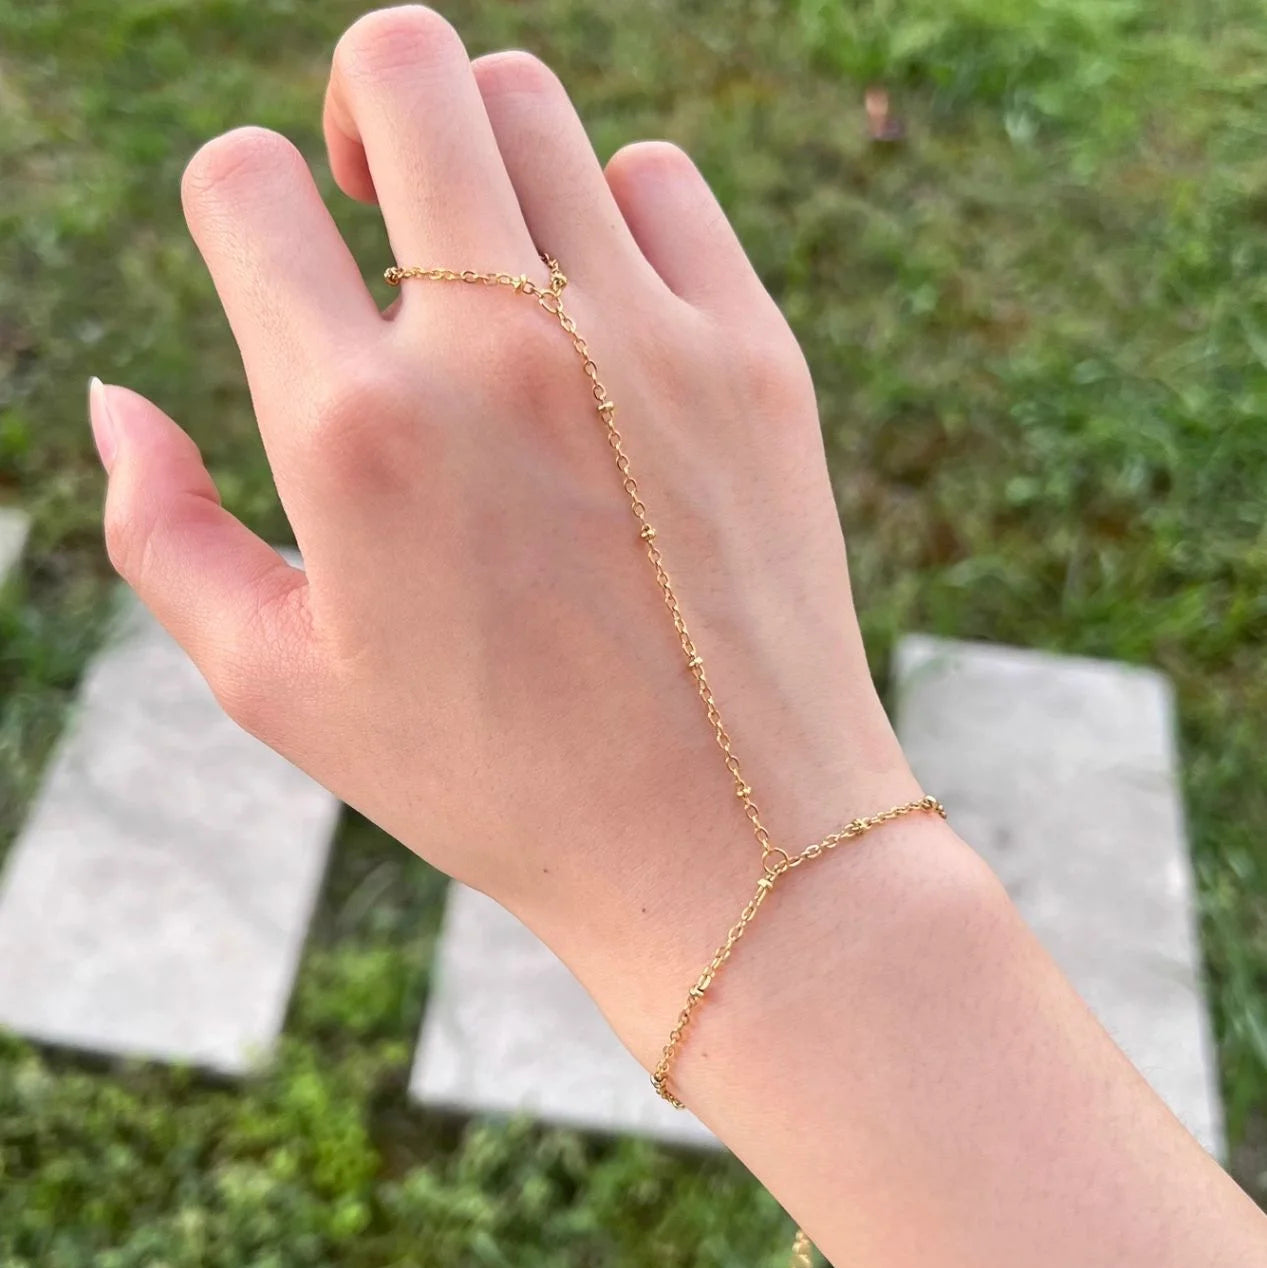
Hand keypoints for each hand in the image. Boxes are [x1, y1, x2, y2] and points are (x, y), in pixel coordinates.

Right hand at [92, 4, 922, 1062]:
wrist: (730, 840)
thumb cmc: (495, 780)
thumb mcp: (283, 689)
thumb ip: (157, 533)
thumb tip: (112, 397)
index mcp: (356, 433)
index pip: (239, 184)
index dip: (237, 201)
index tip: (280, 259)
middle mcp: (501, 351)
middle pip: (402, 62)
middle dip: (361, 97)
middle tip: (374, 183)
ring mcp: (646, 337)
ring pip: (534, 105)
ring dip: (484, 156)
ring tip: (493, 264)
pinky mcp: (755, 354)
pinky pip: (664, 185)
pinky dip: (613, 214)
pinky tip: (603, 310)